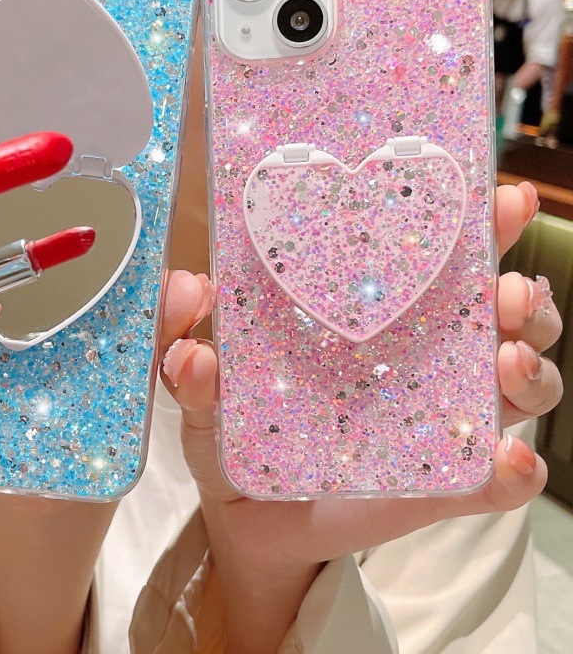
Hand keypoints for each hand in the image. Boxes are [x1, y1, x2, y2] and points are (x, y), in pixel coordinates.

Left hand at [159, 180, 561, 653]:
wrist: (247, 517)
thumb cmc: (232, 433)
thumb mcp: (202, 387)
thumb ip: (186, 341)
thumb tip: (189, 288)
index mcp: (372, 314)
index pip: (436, 257)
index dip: (478, 224)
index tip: (502, 198)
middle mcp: (419, 356)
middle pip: (498, 312)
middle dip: (519, 292)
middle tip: (505, 290)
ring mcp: (438, 420)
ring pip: (518, 383)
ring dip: (530, 367)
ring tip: (505, 360)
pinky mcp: (443, 483)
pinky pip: (496, 478)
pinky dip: (513, 469)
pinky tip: (506, 461)